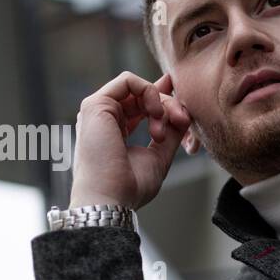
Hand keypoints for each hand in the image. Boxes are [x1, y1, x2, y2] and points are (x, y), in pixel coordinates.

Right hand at [70, 71, 198, 208]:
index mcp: (115, 130)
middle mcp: (104, 118)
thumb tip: (183, 115)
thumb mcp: (159, 156)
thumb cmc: (130, 187)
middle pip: (143, 97)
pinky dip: (149, 92)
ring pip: (138, 88)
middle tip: (183, 120)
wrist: (111, 198)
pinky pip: (128, 81)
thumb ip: (170, 133)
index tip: (182, 102)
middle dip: (170, 104)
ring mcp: (99, 111)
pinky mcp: (96, 104)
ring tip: (168, 125)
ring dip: (162, 102)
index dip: (162, 98)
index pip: (139, 104)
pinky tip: (156, 114)